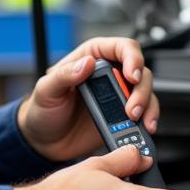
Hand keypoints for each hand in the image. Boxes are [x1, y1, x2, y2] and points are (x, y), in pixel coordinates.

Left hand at [17, 36, 157, 162]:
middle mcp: (109, 74)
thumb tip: (86, 63)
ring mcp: (118, 96)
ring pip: (146, 92)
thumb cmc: (41, 110)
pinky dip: (148, 120)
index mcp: (91, 57)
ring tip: (136, 120)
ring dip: (147, 106)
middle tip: (132, 108)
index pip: (122, 47)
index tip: (131, 75)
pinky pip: (144, 113)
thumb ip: (64, 75)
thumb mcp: (45, 90)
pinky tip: (144, 128)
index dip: (132, 58)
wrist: (43, 142)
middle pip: (140, 71)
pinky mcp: (122, 116)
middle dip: (141, 89)